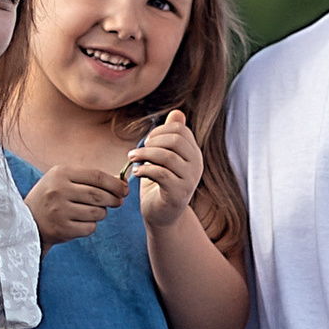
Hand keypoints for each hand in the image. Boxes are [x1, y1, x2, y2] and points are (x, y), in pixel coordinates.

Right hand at [24, 155, 128, 244]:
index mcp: (61, 173)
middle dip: (113, 199)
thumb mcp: (64, 179)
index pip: (97, 176)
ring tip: (93, 211)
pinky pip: (90, 227)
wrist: (27, 220)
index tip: (125, 189)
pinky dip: (91, 225)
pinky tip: (81, 222)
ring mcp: (59, 210)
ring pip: (97, 212)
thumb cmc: (52, 196)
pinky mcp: (62, 229)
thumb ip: (90, 179)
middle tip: (118, 202)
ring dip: (101, 213)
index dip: (115, 184)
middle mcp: (59, 190)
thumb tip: (122, 183)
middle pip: (99, 195)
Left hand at [130, 111, 203, 231]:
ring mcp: (189, 180)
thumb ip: (170, 137)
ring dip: (144, 154)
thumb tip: (177, 112)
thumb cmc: (161, 184)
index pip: (180, 130)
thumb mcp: (165, 158)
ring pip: (167, 156)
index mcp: (194, 154)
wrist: (162, 216)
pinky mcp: (179, 194)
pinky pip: (162, 174)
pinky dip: (145, 170)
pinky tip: (136, 172)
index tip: (146, 141)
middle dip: (152, 142)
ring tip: (132, 158)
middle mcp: (196, 166)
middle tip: (137, 151)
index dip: (159, 131)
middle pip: (175, 141)